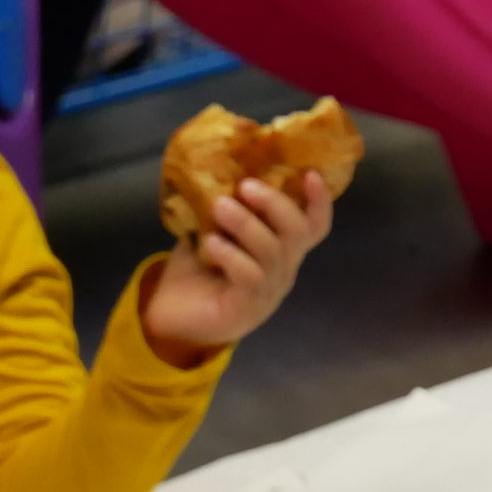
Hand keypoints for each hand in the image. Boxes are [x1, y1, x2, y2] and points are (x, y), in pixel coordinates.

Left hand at [141, 175, 331, 366]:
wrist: (171, 321)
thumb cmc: (198, 272)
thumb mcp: (216, 231)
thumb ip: (227, 209)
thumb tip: (223, 170)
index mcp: (282, 250)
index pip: (315, 226)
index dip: (319, 200)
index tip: (310, 172)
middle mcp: (283, 270)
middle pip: (297, 232)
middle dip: (275, 203)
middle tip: (245, 185)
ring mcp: (268, 291)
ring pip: (272, 251)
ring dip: (246, 224)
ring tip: (219, 206)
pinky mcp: (246, 308)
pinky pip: (249, 276)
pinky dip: (231, 254)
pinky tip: (211, 242)